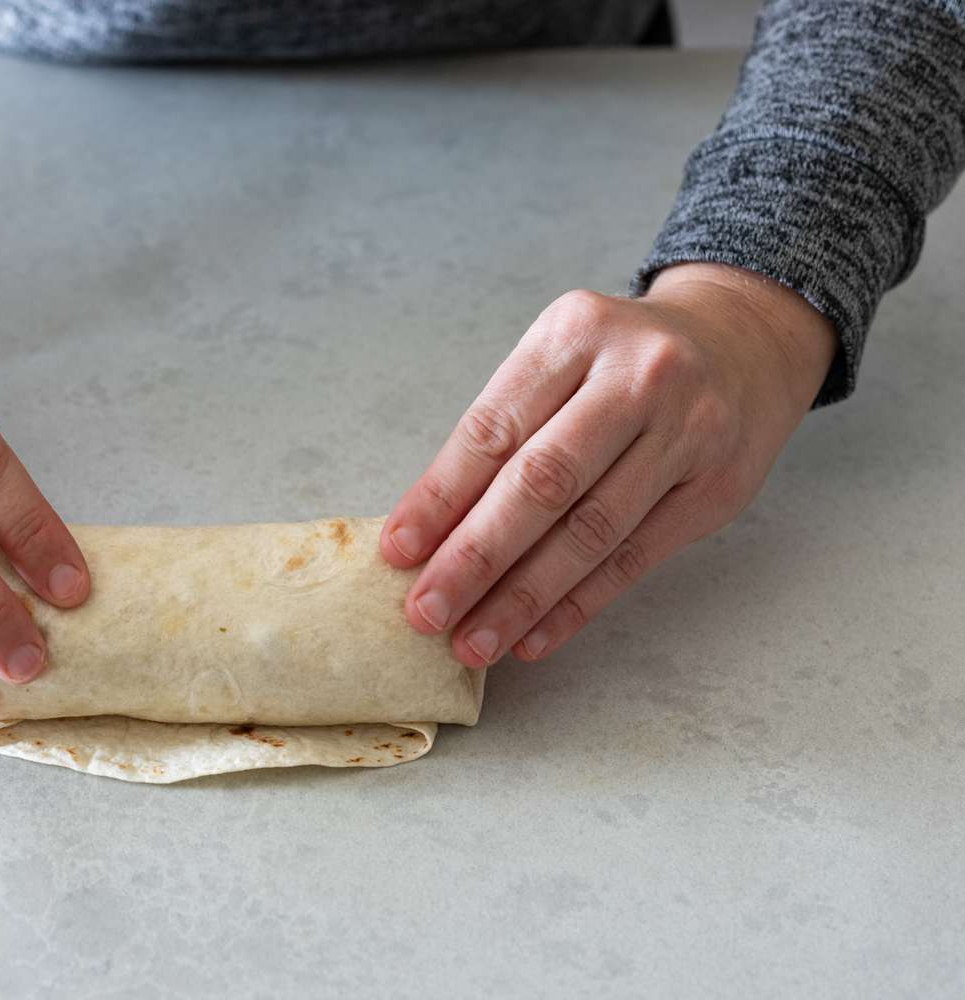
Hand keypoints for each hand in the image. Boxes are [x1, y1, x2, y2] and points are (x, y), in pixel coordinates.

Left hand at [381, 263, 835, 666]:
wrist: (744, 343)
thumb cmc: (620, 363)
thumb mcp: (559, 359)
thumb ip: (503, 431)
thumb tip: (428, 531)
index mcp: (576, 332)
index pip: (494, 429)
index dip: (440, 497)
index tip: (398, 551)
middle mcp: (638, 376)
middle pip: (542, 482)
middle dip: (475, 557)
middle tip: (426, 611)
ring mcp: (687, 432)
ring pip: (590, 531)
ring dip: (522, 597)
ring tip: (473, 642)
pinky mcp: (717, 488)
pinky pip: (634, 559)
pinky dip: (577, 605)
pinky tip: (533, 637)